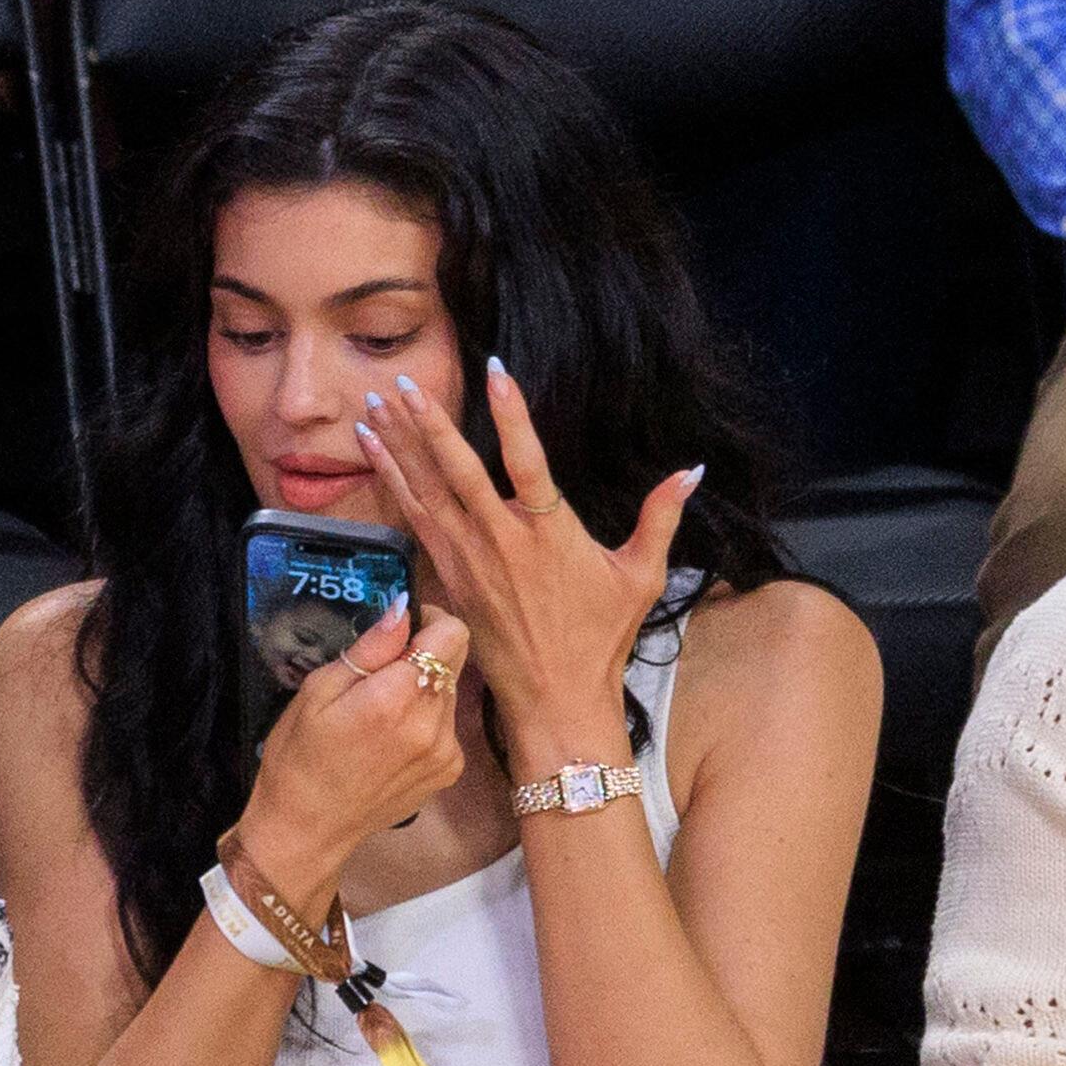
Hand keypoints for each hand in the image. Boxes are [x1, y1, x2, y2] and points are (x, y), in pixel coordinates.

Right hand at [234, 598, 471, 912]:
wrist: (308, 829)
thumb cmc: (299, 757)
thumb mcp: (317, 692)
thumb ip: (368, 649)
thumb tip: (402, 610)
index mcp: (395, 698)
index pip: (452, 633)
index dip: (429, 622)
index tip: (401, 632)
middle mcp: (432, 724)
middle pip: (455, 659)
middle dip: (424, 654)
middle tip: (381, 673)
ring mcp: (446, 751)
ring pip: (451, 691)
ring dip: (425, 688)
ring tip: (382, 712)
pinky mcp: (449, 771)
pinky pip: (449, 725)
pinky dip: (426, 720)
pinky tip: (391, 739)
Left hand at [357, 363, 699, 748]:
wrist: (554, 696)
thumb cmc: (601, 636)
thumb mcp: (641, 575)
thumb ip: (661, 517)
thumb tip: (692, 469)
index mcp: (549, 533)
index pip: (527, 461)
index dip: (512, 414)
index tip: (495, 369)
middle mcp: (502, 540)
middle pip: (458, 472)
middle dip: (428, 424)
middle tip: (402, 381)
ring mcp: (469, 560)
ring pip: (426, 493)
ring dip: (399, 448)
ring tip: (373, 407)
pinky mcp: (449, 577)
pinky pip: (416, 520)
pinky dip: (395, 485)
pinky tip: (376, 456)